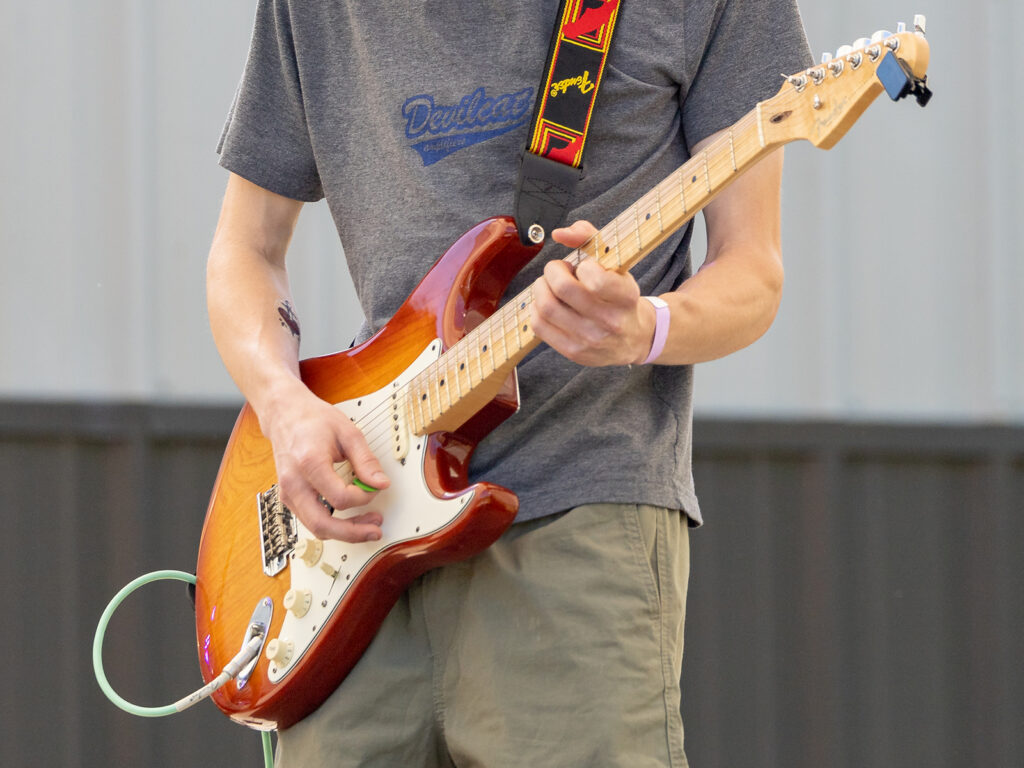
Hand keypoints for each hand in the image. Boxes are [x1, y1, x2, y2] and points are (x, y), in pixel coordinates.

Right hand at [261, 380, 389, 542]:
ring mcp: (288, 492)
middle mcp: (293, 482)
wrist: (286, 415)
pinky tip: (348, 518)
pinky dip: (331, 525)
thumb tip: (381, 484)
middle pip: (322, 524)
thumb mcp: (348, 433)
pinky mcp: (288, 497)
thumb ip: (366, 461)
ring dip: (343, 532)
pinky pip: (310, 520)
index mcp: (309, 463)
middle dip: (353, 532)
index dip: (363, 498)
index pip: (339, 498)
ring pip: (315, 528)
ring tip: (366, 526)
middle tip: (375, 530)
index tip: (374, 489)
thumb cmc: (313, 420)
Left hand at [530, 220, 656, 365]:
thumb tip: (558, 233)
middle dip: (553, 270)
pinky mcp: (573, 352)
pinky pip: (539, 325)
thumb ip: (590, 238)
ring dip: (541, 288)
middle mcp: (610, 321)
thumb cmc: (620, 296)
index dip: (582, 266)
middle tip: (558, 270)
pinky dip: (536, 308)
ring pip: (546, 306)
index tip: (585, 266)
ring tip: (550, 286)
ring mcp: (590, 340)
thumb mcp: (616, 265)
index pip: (597, 279)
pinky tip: (548, 303)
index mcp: (626, 297)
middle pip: (563, 288)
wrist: (634, 339)